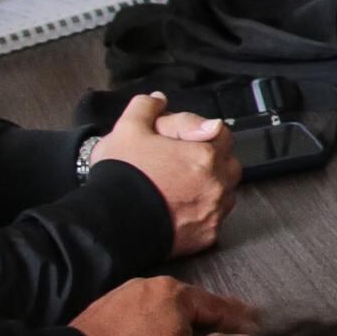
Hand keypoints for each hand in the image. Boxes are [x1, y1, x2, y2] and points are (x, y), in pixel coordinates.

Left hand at [72, 278, 258, 335]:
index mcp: (176, 293)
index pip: (219, 306)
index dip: (241, 320)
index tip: (258, 326)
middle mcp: (151, 284)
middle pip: (193, 304)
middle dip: (214, 319)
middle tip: (235, 329)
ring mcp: (126, 293)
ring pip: (167, 309)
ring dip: (185, 322)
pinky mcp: (107, 308)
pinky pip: (144, 315)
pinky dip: (160, 324)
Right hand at [83, 91, 238, 253]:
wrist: (109, 223)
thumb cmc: (121, 176)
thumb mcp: (127, 129)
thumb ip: (147, 108)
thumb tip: (159, 100)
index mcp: (204, 154)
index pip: (222, 133)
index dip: (201, 132)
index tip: (184, 140)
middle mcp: (216, 184)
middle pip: (228, 164)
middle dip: (211, 159)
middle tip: (182, 162)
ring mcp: (213, 212)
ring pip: (225, 192)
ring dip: (210, 186)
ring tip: (181, 186)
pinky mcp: (207, 236)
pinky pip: (216, 218)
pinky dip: (204, 212)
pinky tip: (181, 208)